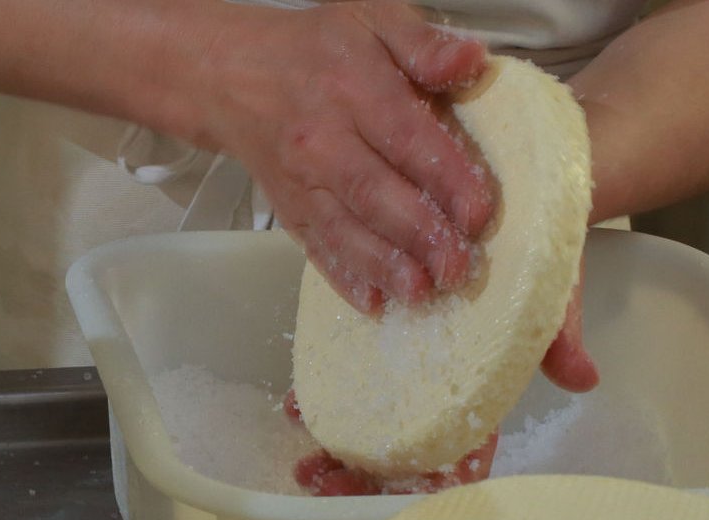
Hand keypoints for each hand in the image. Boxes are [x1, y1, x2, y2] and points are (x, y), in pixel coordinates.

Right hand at [194, 1, 493, 312]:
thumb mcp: (371, 18)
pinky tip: (372, 302)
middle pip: (374, 192)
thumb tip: (471, 59)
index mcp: (352, 86)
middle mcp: (323, 139)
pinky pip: (315, 247)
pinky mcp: (290, 209)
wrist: (230, 74)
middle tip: (458, 267)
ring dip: (384, 265)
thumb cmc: (312, 49)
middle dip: (419, 235)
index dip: (444, 176)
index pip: (405, 135)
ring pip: (344, 228)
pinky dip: (342, 277)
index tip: (478, 211)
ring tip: (421, 291)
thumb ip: (423, 42)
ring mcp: (302, 180)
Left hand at [281, 288, 595, 496]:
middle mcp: (443, 386)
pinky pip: (353, 371)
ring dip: (335, 439)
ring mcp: (413, 362)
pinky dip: (325, 390)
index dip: (430, 482)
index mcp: (482, 391)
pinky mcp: (388, 330)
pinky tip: (297, 401)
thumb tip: (582, 377)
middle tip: (317, 474)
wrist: (518, 208)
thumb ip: (558, 336)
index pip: (461, 453)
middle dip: (360, 470)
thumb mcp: (553, 292)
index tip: (390, 491)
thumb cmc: (542, 261)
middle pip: (403, 450)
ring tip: (301, 448)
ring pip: (373, 418)